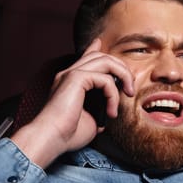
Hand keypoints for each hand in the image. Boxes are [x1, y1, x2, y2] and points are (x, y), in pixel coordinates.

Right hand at [11, 39, 133, 167]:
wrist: (51, 139)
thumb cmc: (68, 134)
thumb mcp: (90, 119)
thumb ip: (99, 110)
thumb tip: (108, 112)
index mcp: (70, 81)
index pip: (86, 57)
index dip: (95, 48)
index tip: (101, 43)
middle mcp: (69, 74)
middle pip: (102, 56)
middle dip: (122, 68)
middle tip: (130, 89)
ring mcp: (71, 74)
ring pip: (106, 60)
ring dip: (124, 76)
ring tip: (128, 94)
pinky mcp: (75, 79)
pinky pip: (105, 79)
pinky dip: (113, 95)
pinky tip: (111, 111)